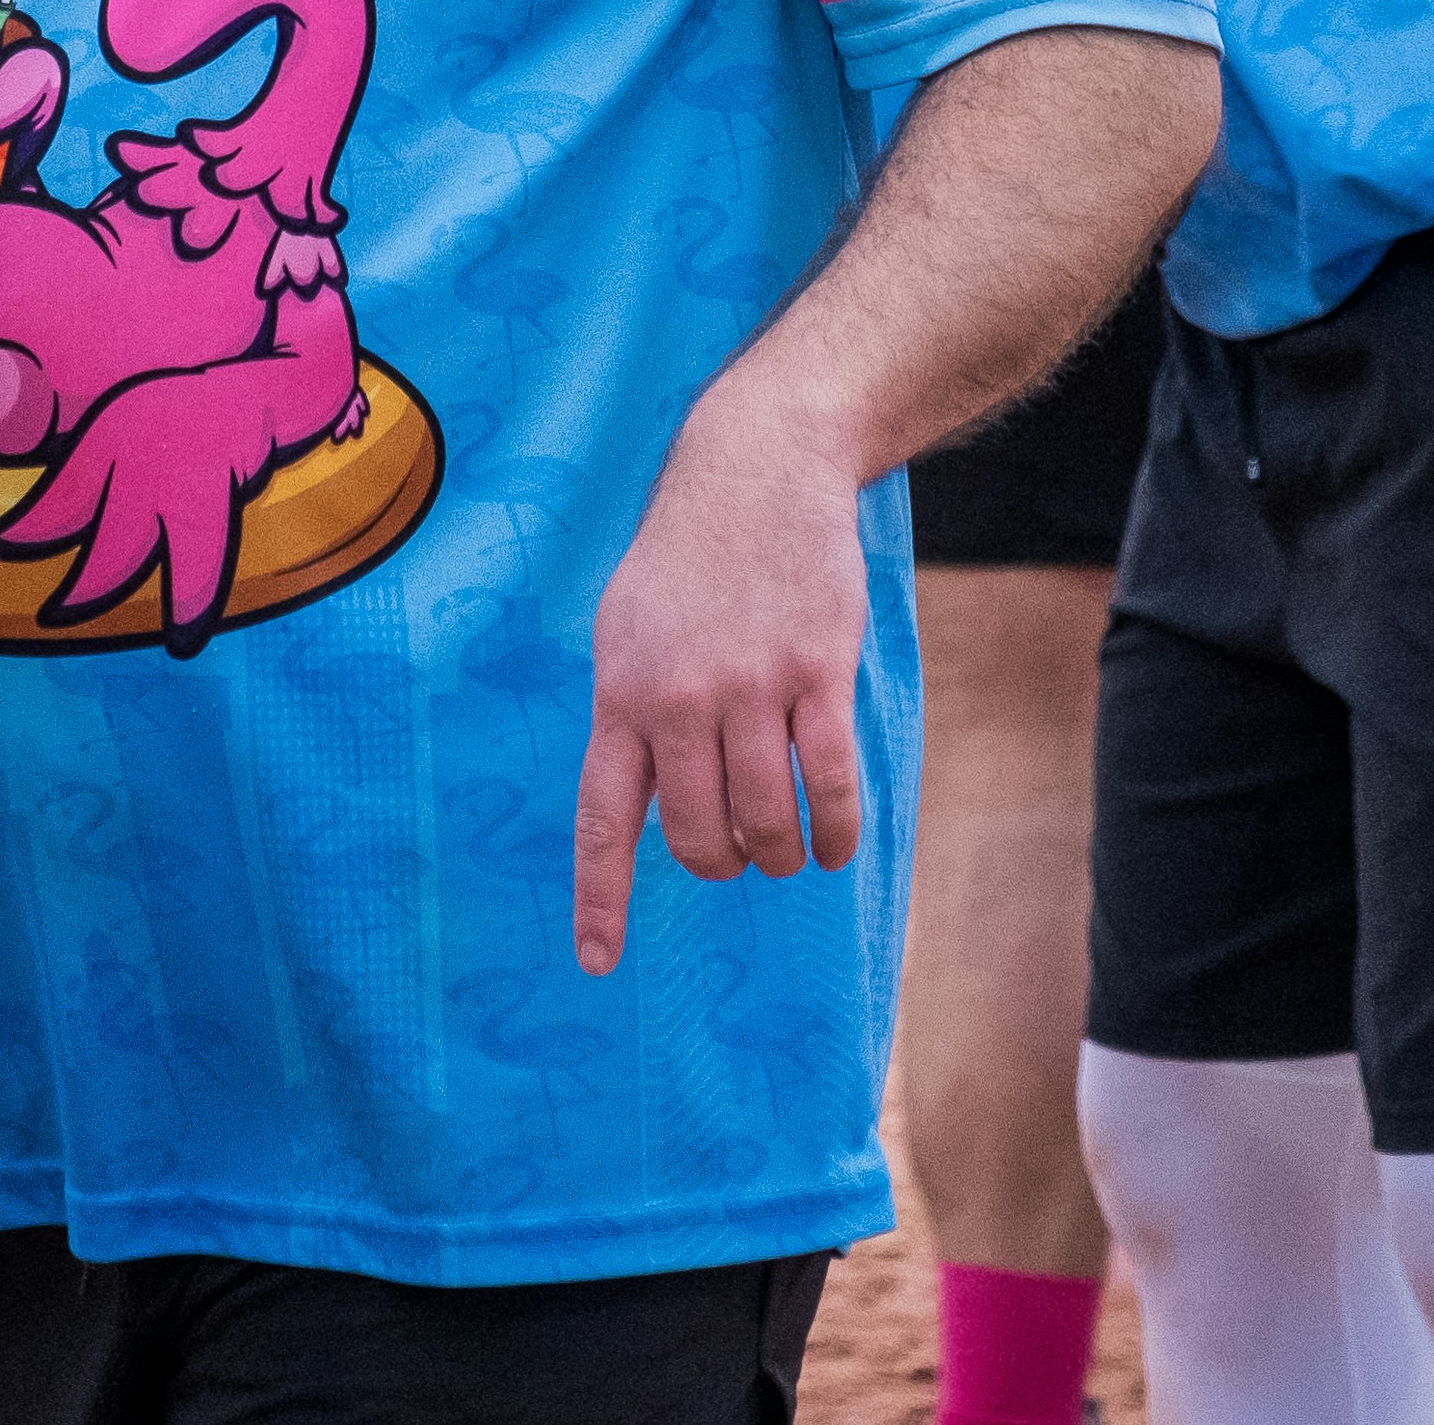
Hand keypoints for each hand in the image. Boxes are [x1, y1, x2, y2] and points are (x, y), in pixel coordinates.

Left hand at [572, 377, 867, 973]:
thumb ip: (631, 715)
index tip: (598, 963)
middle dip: (721, 864)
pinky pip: (829, 784)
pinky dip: (835, 831)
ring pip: (767, 821)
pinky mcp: (816, 672)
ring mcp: (750, 686)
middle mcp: (679, 699)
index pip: (605, 819)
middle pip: (700, 837)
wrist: (755, 469)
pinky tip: (835, 845)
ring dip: (779, 854)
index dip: (602, 898)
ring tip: (785, 850)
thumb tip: (642, 804)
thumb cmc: (686, 560)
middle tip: (737, 854)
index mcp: (621, 694)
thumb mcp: (626, 630)